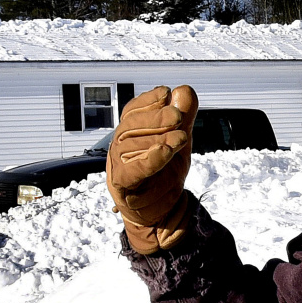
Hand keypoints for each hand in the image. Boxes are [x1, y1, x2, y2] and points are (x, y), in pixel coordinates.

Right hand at [106, 85, 198, 253]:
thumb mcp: (180, 142)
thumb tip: (184, 90)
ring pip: (132, 147)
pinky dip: (150, 159)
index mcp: (130, 134)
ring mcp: (117, 166)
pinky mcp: (122, 186)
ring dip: (159, 139)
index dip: (148, 101)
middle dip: (156, 118)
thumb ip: (183, 118)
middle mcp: (120, 147)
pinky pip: (132, 171)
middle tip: (179, 116)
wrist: (164, 212)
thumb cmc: (165, 174)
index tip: (166, 92)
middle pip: (131, 126)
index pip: (133, 112)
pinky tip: (167, 150)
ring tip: (182, 137)